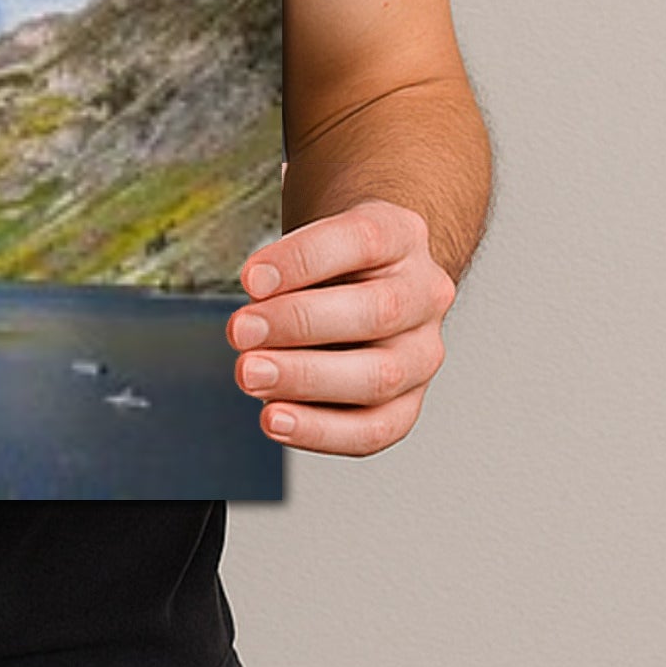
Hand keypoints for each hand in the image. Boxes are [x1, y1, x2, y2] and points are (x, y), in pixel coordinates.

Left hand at [226, 201, 454, 456]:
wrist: (368, 282)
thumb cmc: (330, 260)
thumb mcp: (313, 237)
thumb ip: (287, 268)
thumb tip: (256, 313)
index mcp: (401, 235)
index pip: (360, 240)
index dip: (302, 261)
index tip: (249, 279)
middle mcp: (425, 293)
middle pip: (377, 312)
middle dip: (299, 323)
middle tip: (240, 332)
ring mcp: (424, 352)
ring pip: (381, 376)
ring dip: (306, 380)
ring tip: (251, 375)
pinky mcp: (409, 402)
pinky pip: (375, 429)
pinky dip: (321, 431)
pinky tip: (275, 419)